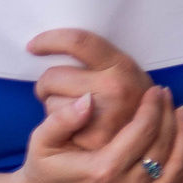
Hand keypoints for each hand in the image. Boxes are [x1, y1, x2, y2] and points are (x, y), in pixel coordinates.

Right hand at [16, 80, 182, 182]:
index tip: (155, 90)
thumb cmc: (43, 174)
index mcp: (102, 171)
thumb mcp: (40, 142)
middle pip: (163, 146)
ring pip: (178, 168)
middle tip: (167, 96)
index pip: (143, 131)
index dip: (153, 107)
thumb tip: (88, 99)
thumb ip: (62, 119)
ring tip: (181, 115)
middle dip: (169, 116)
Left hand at [28, 29, 153, 151]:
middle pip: (52, 76)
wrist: (150, 142)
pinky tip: (73, 127)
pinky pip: (54, 124)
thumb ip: (99, 60)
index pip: (78, 42)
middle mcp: (115, 88)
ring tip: (72, 111)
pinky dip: (56, 124)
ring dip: (52, 105)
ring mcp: (104, 115)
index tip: (33, 46)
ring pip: (50, 101)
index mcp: (122, 66)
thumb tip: (55, 43)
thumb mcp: (125, 74)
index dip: (49, 40)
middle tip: (58, 91)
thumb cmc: (130, 103)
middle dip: (47, 84)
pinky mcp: (91, 138)